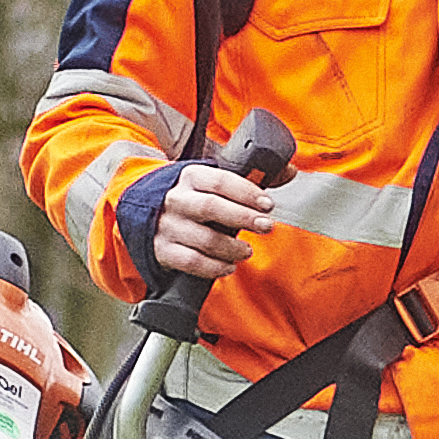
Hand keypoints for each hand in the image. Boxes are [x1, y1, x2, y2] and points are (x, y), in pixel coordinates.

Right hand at [151, 160, 276, 284]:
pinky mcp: (162, 249)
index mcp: (191, 177)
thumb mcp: (215, 181)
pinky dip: (213, 267)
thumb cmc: (194, 197)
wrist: (148, 213)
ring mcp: (167, 225)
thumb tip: (291, 171)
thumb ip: (251, 178)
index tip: (268, 205)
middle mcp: (176, 199)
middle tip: (266, 226)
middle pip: (212, 207)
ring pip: (204, 239)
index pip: (221, 181)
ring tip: (246, 251)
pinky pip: (190, 261)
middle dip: (243, 217)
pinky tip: (228, 266)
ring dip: (231, 248)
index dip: (247, 192)